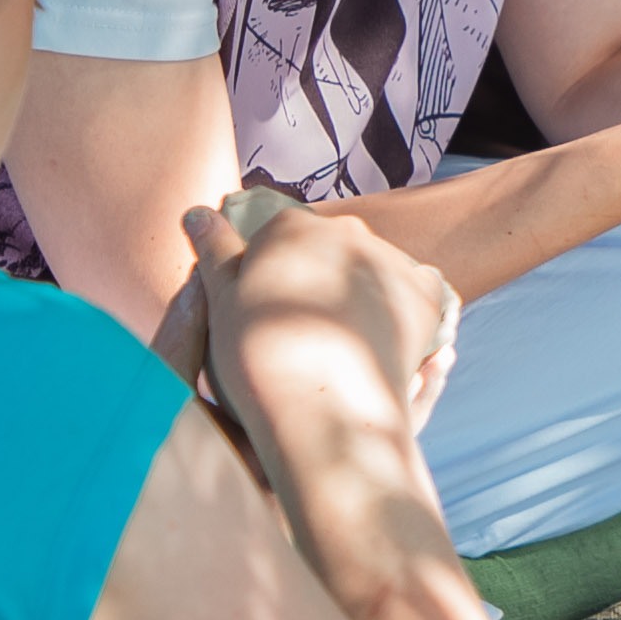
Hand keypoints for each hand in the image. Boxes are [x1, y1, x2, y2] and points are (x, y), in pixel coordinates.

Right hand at [185, 200, 456, 474]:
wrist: (321, 408)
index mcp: (290, 226)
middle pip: (329, 252)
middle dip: (319, 281)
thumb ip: (214, 251)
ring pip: (370, 271)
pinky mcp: (424, 293)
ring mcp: (389, 259)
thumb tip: (196, 211)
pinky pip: (413, 293)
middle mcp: (345, 230)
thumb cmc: (257, 357)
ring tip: (342, 346)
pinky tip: (380, 342)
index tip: (272, 316)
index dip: (274, 279)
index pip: (282, 240)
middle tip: (307, 334)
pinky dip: (399, 312)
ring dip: (359, 296)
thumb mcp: (222, 301)